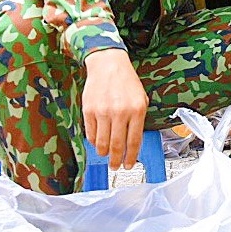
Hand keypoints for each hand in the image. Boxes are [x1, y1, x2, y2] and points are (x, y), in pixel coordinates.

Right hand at [82, 48, 147, 170]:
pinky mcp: (89, 111)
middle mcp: (120, 112)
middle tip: (116, 166)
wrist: (108, 65)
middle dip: (116, 160)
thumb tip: (132, 144)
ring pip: (102, 143)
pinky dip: (94, 141)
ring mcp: (103, 112)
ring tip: (107, 155)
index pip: (134, 141)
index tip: (129, 165)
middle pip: (117, 145)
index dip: (131, 157)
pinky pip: (91, 133)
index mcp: (137, 110)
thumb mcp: (141, 100)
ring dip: (104, 153)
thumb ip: (138, 121)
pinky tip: (98, 141)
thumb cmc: (127, 83)